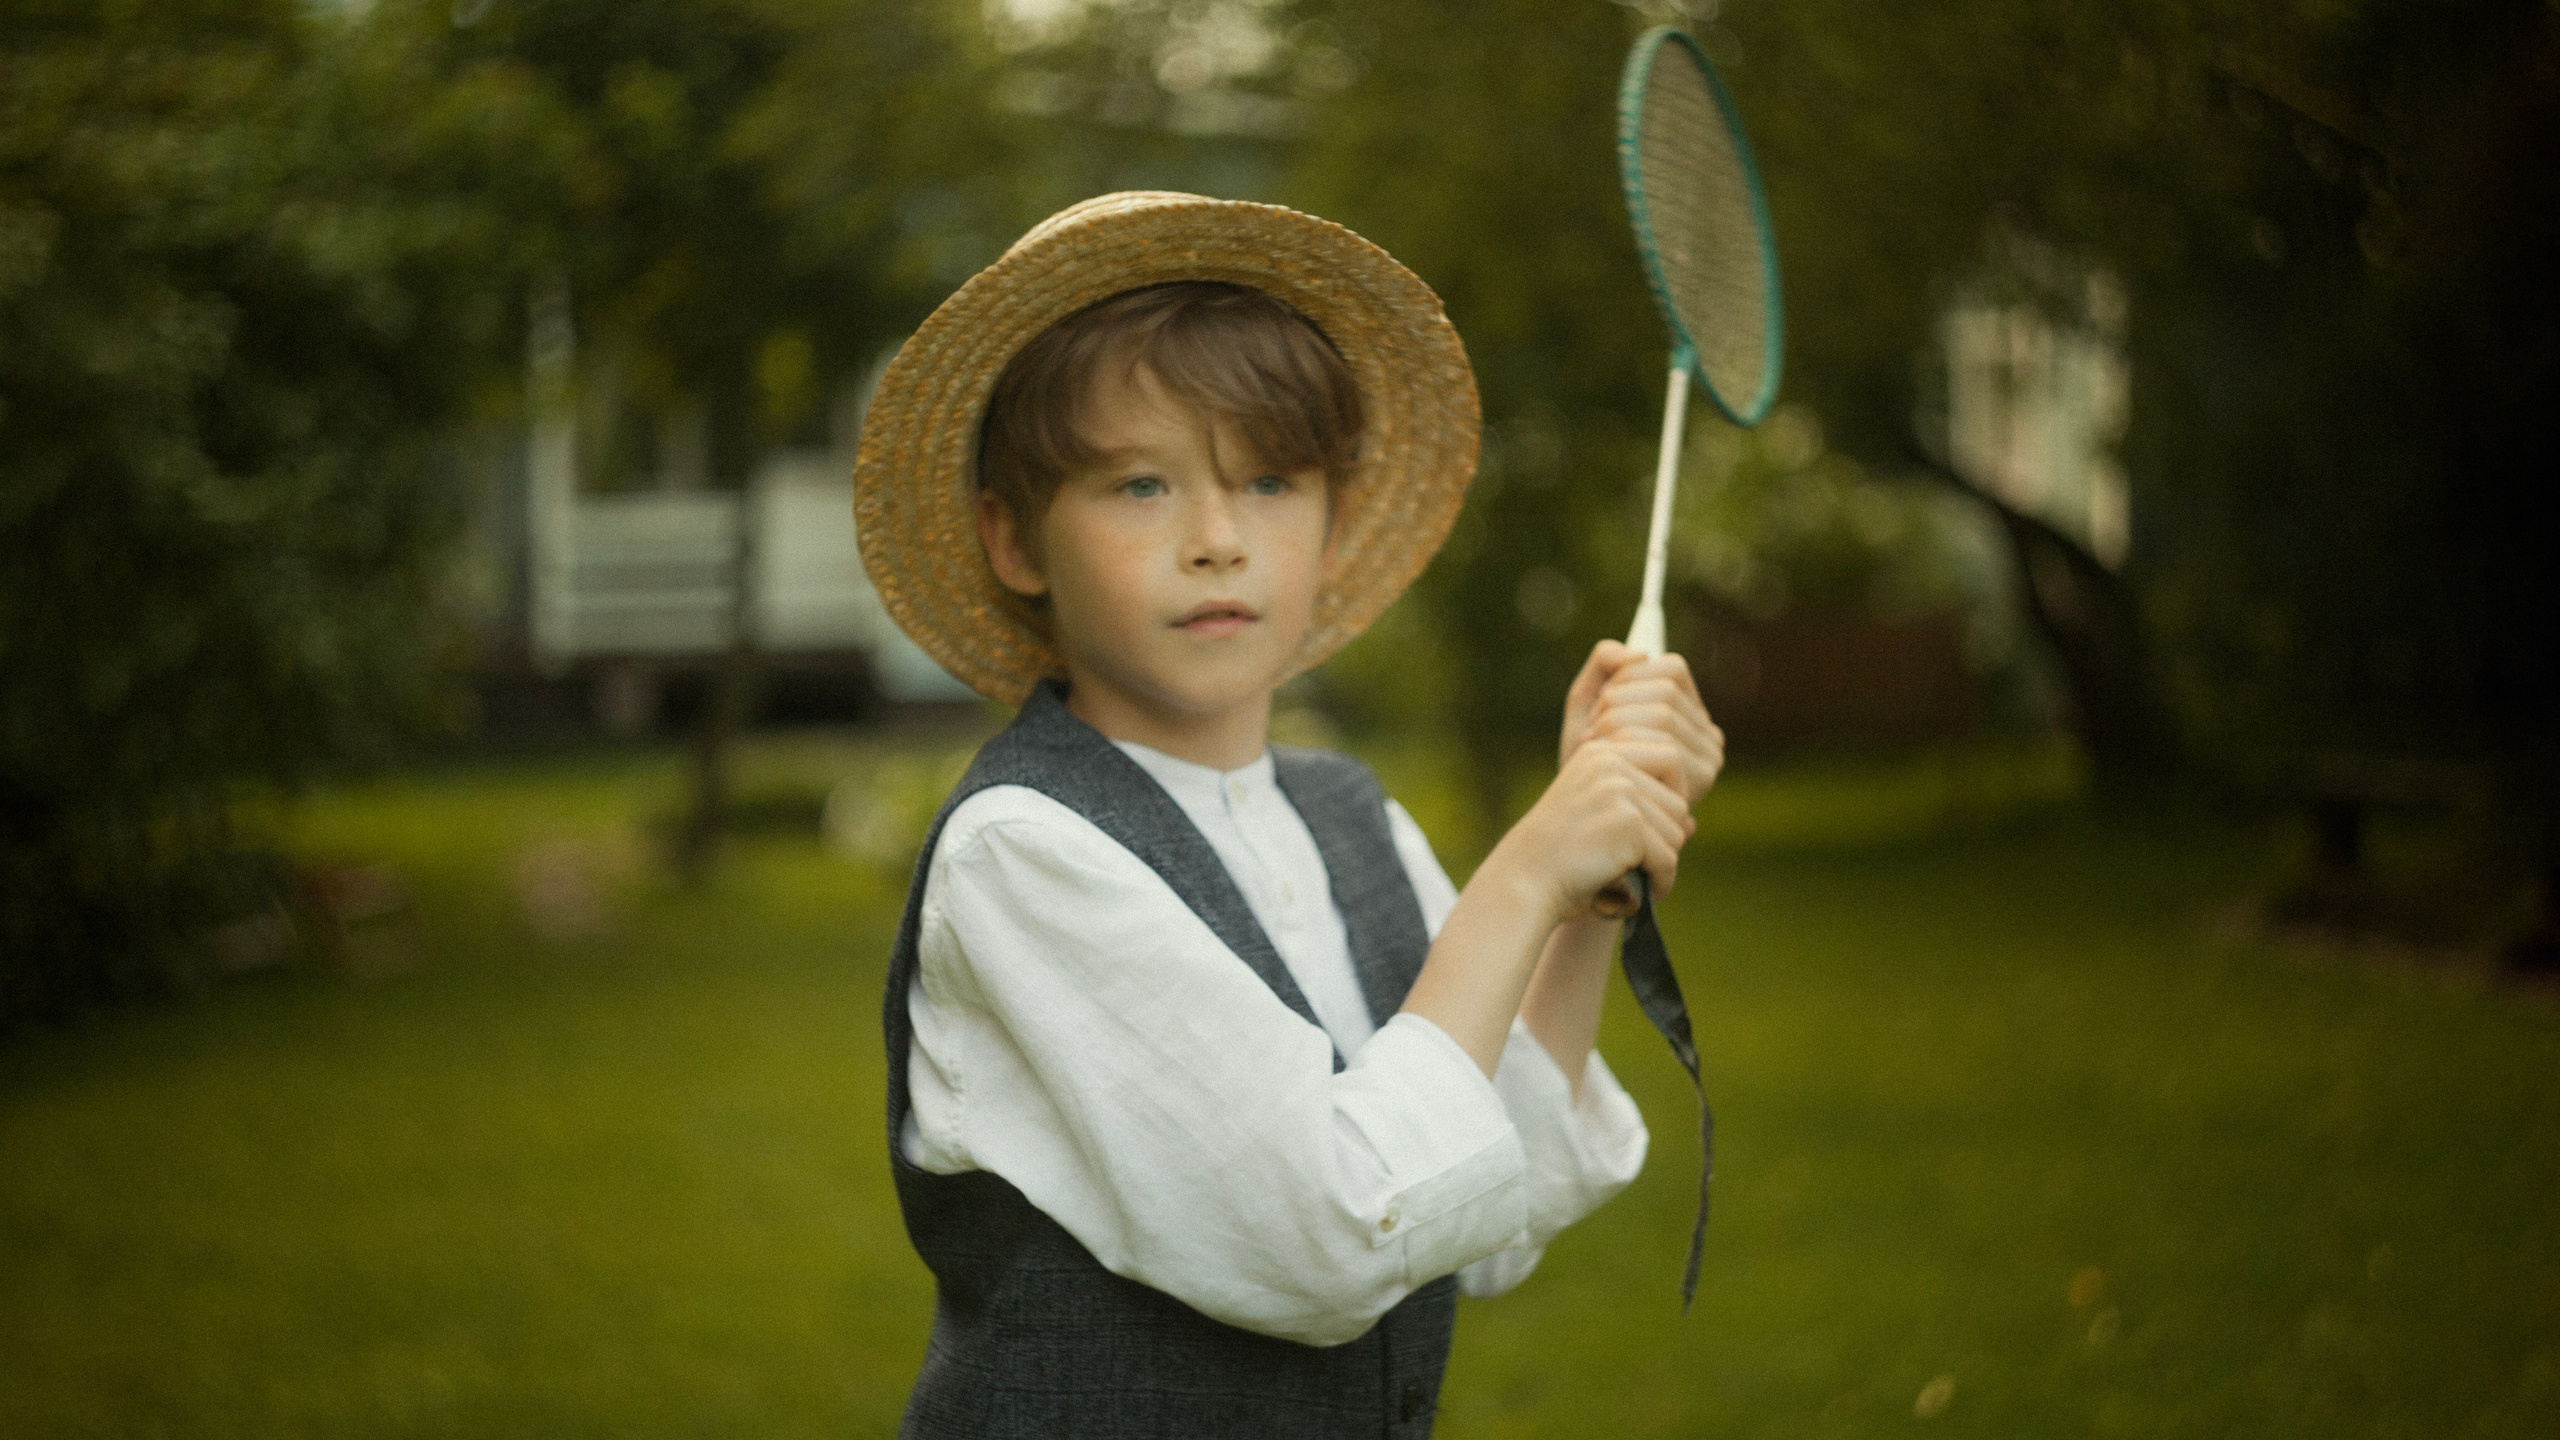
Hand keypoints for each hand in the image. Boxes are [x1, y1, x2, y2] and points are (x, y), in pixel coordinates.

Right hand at [1491, 729, 1694, 924]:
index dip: (1670, 796)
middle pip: (1678, 801)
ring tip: (1631, 875)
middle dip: (1665, 838)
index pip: (1670, 757)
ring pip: (1677, 831)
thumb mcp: (1594, 817)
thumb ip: (1638, 810)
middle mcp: (1611, 762)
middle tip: (1639, 861)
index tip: (1648, 830)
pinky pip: (1667, 858)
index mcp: (1601, 752)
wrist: (1524, 880)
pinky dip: (1659, 882)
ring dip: (1660, 862)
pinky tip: (1637, 892)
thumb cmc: (1558, 855)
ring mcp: (1620, 790)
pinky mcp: (1627, 823)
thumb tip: (1693, 824)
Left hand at [1559, 640, 1725, 806]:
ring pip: (1664, 714)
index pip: (1673, 668)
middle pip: (1666, 691)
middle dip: (1616, 702)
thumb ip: (1604, 665)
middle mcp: (1709, 735)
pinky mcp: (1699, 782)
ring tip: (1593, 747)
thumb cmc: (1584, 762)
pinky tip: (1606, 763)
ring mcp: (1709, 759)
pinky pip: (1665, 746)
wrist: (1579, 816)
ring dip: (1615, 723)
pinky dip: (1624, 746)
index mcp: (1690, 712)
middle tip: (1589, 730)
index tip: (1599, 703)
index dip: (1629, 677)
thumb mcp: (1586, 706)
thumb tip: (1639, 652)